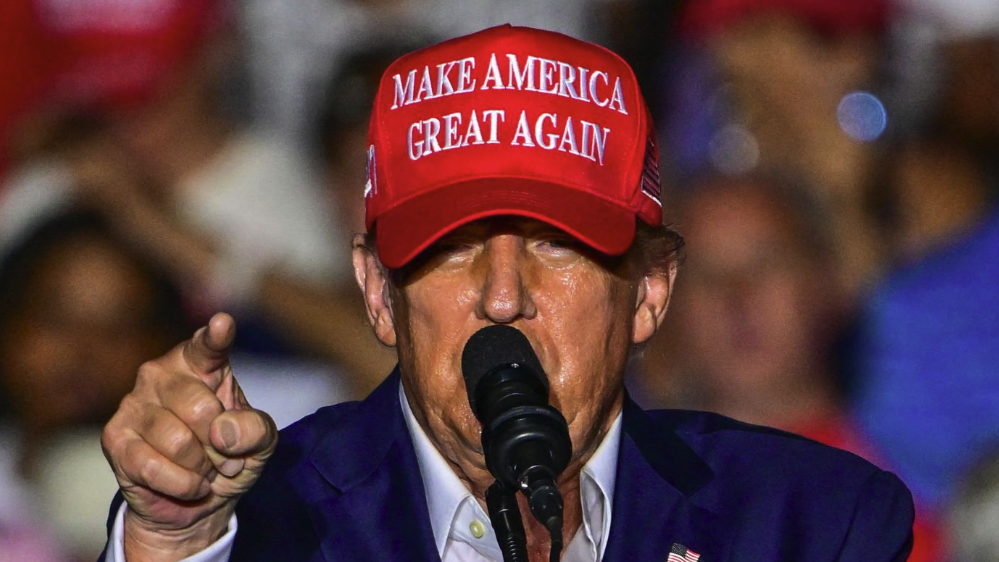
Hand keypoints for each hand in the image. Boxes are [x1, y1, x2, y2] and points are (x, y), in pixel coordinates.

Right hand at [101, 313, 277, 560]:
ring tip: (206, 470)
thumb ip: (255, 429)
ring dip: (202, 467)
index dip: (216, 336)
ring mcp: (134, 403)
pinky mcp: (115, 438)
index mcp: (200, 364)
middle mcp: (161, 374)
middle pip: (200, 407)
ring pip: (178, 441)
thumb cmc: (229, 456)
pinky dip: (183, 484)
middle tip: (225, 458)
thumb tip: (223, 432)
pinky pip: (153, 466)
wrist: (197, 500)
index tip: (224, 323)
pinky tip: (189, 485)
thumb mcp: (260, 442)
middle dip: (220, 444)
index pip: (207, 346)